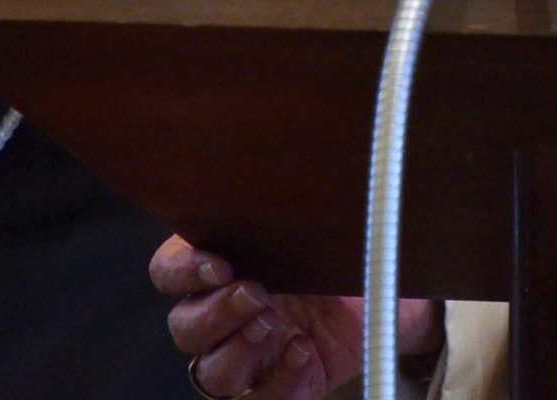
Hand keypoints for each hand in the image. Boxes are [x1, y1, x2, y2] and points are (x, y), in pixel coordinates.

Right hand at [151, 235, 442, 398]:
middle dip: (216, 314)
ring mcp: (249, 356)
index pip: (168, 273)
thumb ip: (284, 209)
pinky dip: (278, 382)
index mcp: (218, 267)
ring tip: (275, 327)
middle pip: (185, 328)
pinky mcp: (278, 388)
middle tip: (257, 295)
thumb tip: (285, 178)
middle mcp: (222, 315)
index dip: (182, 272)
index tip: (219, 264)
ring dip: (237, 351)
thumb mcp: (313, 221)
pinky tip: (304, 354)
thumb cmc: (337, 248)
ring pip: (210, 372)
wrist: (388, 291)